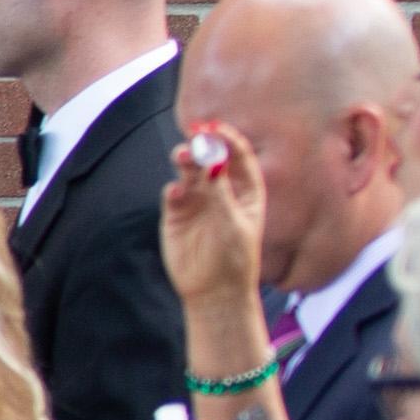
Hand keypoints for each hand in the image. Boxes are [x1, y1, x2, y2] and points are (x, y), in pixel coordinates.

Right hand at [160, 124, 268, 326]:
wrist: (215, 290)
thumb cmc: (235, 258)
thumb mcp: (233, 222)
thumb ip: (221, 191)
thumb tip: (213, 161)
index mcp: (246, 189)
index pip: (238, 155)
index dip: (227, 139)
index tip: (215, 128)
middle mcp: (221, 191)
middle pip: (211, 159)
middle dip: (204, 145)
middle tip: (195, 134)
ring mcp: (198, 201)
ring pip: (189, 172)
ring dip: (186, 162)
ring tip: (183, 155)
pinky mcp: (176, 214)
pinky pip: (173, 194)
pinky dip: (174, 189)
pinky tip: (176, 190)